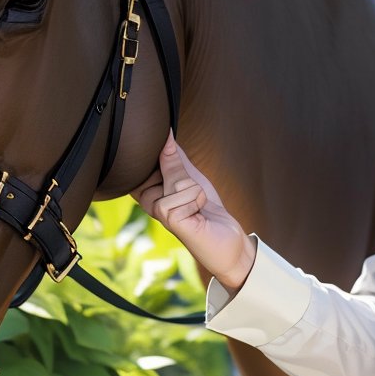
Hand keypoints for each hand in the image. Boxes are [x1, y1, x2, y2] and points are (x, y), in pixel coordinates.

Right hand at [134, 131, 255, 292]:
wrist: (228, 241)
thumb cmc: (207, 211)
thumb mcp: (191, 178)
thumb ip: (175, 159)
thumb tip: (165, 133)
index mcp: (149, 190)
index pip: (146, 161)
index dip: (159, 154)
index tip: (176, 166)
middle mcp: (149, 201)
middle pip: (161, 166)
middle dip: (183, 174)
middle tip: (193, 194)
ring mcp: (158, 212)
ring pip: (176, 181)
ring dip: (195, 189)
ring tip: (197, 206)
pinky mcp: (170, 220)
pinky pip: (185, 194)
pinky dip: (198, 200)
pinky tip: (199, 214)